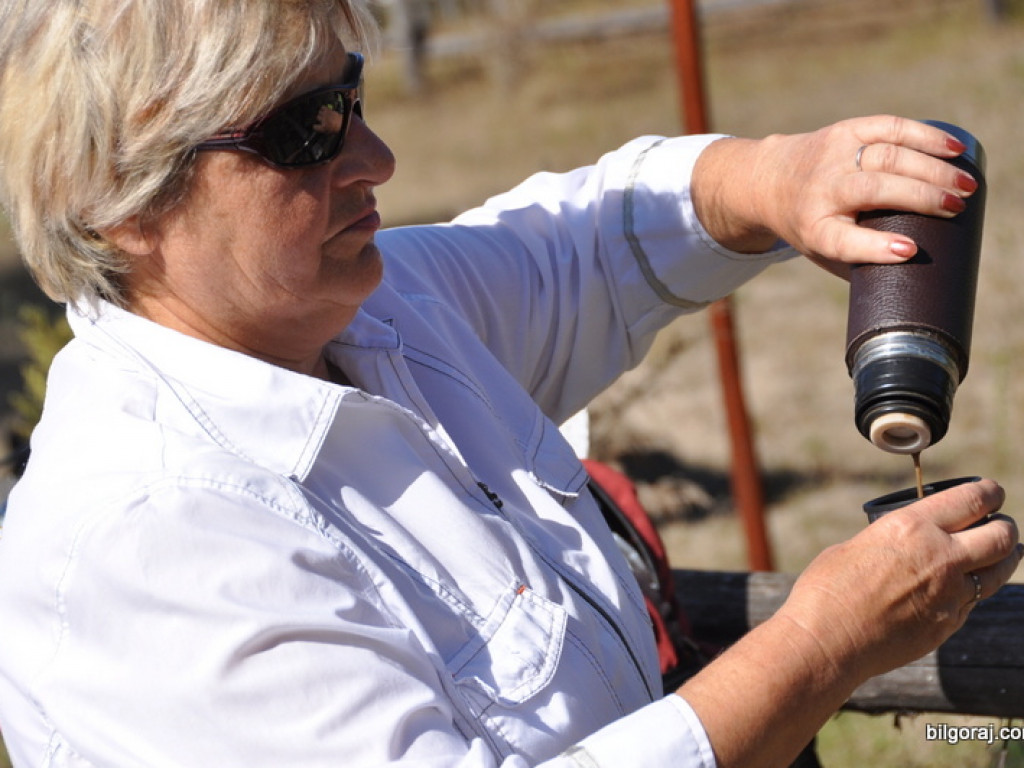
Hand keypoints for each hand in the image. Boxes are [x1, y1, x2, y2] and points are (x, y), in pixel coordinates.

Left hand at [692, 116, 978, 274]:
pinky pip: (889, 127)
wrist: (769, 180)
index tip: (909, 250)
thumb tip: (918, 278)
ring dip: (932, 169)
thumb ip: (861, 263)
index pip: (842, 240)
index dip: (875, 246)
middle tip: (958, 209)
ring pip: (887, 156)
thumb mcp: (823, 251)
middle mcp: (820, 190)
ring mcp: (832, 156)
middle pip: (872, 191)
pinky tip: (955, 150)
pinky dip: (925, 136)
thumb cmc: (811, 226)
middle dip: (920, 198)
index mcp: (813, 229)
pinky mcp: (845, 131)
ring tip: (966, 186)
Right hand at [777, 478, 1019, 680]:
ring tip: (1002, 552)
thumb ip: (893, 540)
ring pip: (1000, 571)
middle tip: (1000, 524)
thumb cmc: (827, 589)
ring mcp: (950, 594)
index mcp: (912, 527)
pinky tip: (964, 586)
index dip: (989, 492)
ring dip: (1005, 558)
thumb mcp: (858, 545)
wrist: (828, 640)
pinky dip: (975, 588)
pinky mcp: (949, 624)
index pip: (972, 500)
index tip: (992, 492)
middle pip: (1001, 536)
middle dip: (1005, 526)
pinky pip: (974, 600)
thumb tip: (907, 543)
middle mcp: (940, 557)